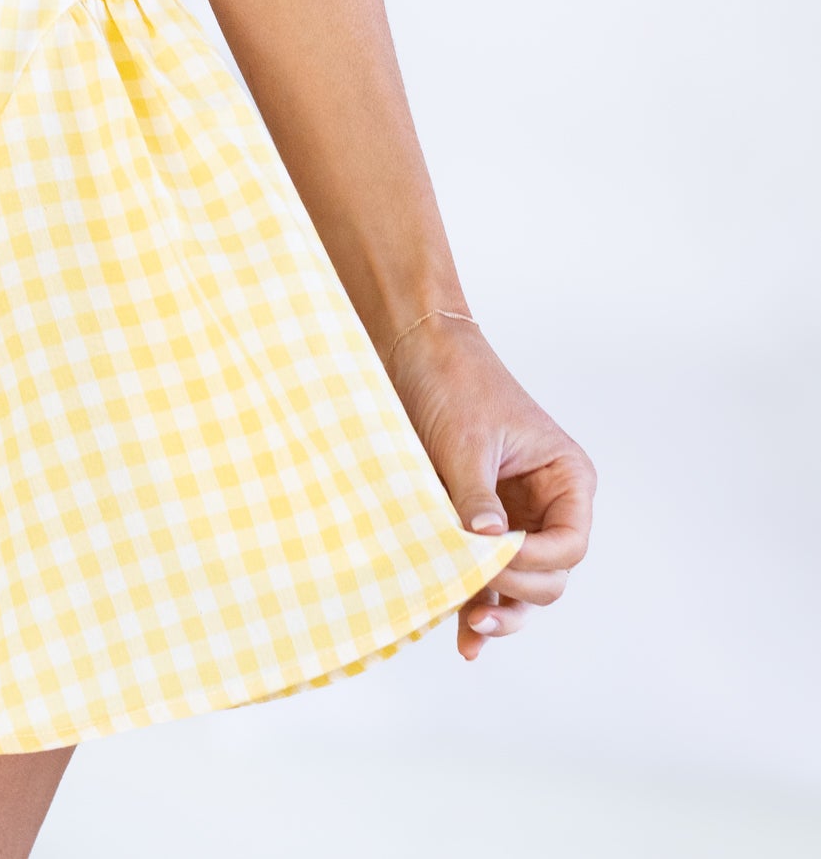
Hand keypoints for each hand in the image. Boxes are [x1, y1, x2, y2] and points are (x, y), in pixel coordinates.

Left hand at [383, 314, 594, 661]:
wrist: (416, 350)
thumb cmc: (454, 382)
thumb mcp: (467, 441)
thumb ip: (478, 497)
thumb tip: (486, 548)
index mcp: (566, 478)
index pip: (570, 544)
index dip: (536, 562)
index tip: (495, 559)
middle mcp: (549, 504)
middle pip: (551, 574)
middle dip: (517, 590)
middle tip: (475, 596)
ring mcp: (516, 518)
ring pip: (521, 583)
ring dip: (499, 607)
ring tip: (471, 629)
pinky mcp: (481, 524)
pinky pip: (488, 574)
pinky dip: (477, 600)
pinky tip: (464, 636)